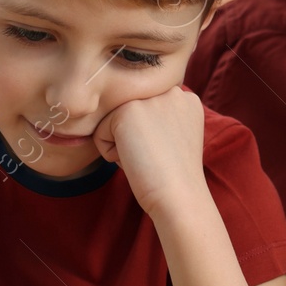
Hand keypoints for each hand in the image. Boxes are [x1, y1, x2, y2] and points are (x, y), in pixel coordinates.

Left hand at [93, 85, 208, 218]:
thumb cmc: (175, 177)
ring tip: (146, 158)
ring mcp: (148, 99)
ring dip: (123, 145)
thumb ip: (161, 118)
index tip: (166, 154)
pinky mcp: (126, 111)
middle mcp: (169, 91)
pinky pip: (100, 133)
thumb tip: (130, 119)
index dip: (150, 138)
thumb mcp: (177, 136)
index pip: (146, 112)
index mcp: (185, 98)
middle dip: (135, 138)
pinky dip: (111, 154)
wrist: (179, 195)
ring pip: (114, 122)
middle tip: (156, 156)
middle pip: (129, 114)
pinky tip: (136, 160)